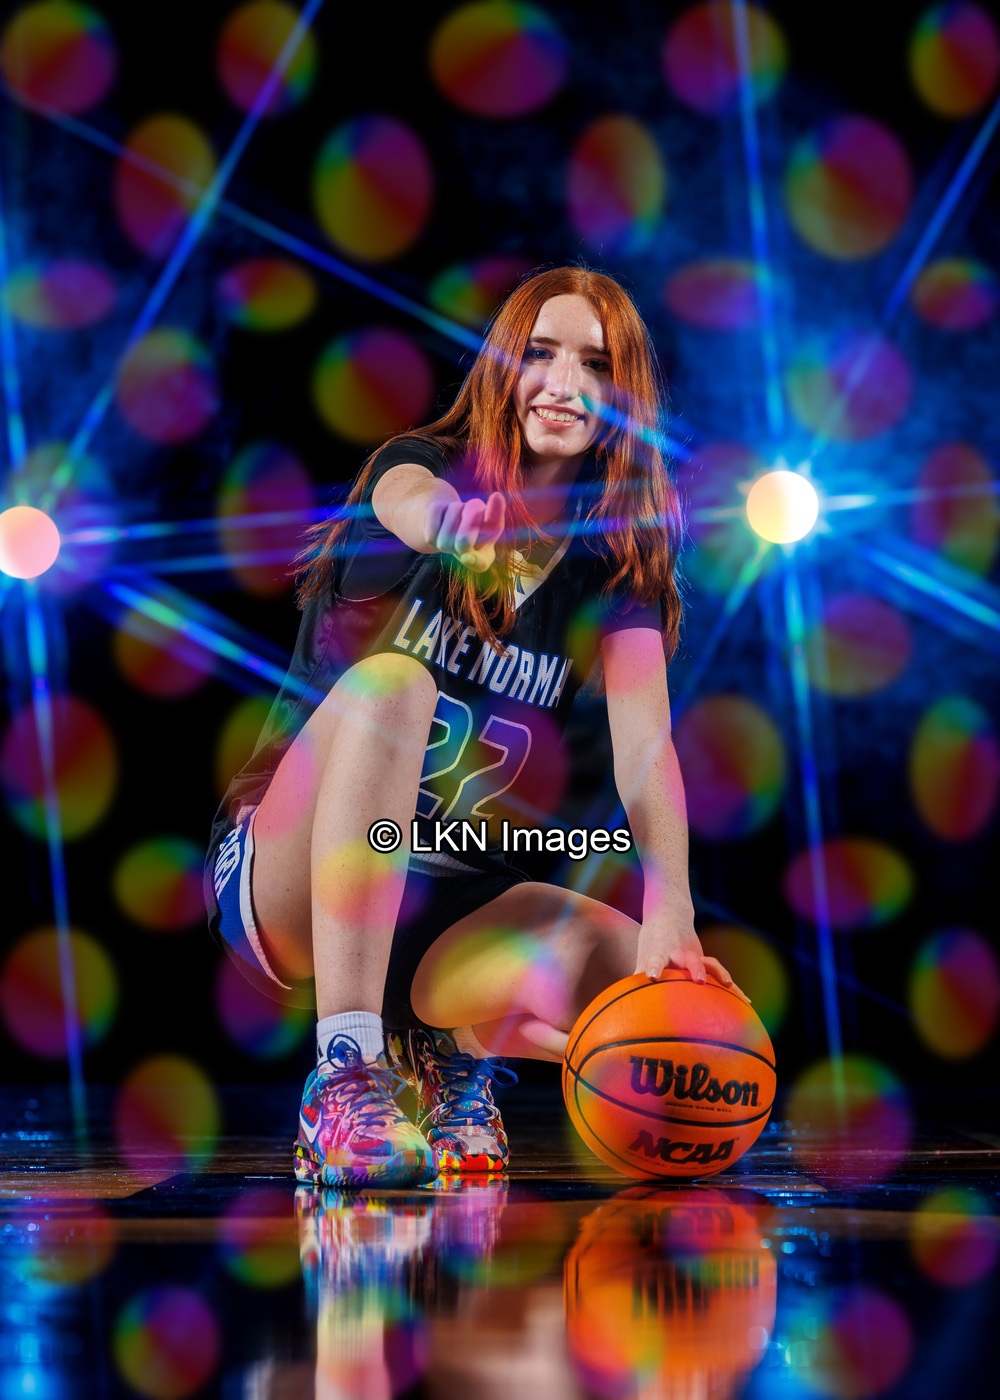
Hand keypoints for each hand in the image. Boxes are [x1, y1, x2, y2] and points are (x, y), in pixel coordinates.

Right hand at [426, 492, 504, 572]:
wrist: (450, 534)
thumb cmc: (471, 548)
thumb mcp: (480, 560)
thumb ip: (479, 562)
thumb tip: (467, 557)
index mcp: (492, 523)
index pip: (495, 516)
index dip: (496, 508)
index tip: (497, 497)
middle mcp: (476, 508)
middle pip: (464, 538)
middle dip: (461, 549)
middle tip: (462, 549)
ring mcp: (456, 505)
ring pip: (446, 536)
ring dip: (447, 545)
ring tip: (452, 541)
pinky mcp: (437, 506)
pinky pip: (432, 531)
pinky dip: (434, 538)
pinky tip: (440, 533)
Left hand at [635, 919, 750, 1003]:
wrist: (670, 914)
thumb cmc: (652, 940)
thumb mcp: (642, 954)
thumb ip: (636, 975)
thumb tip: (622, 1001)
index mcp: (661, 951)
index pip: (656, 958)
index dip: (654, 966)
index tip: (653, 976)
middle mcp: (680, 952)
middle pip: (689, 959)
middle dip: (694, 969)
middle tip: (699, 980)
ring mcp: (696, 955)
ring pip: (709, 963)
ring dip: (718, 973)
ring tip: (729, 986)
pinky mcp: (706, 962)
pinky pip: (720, 975)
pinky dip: (733, 987)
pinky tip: (746, 1001)